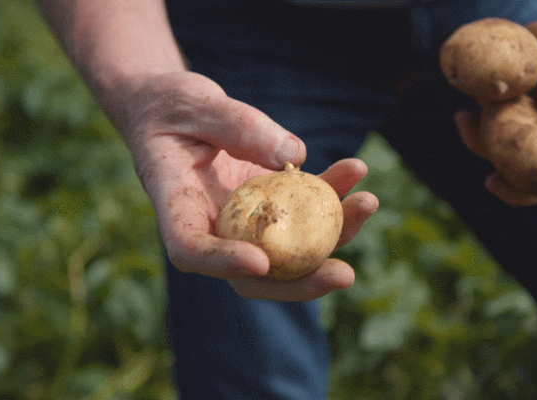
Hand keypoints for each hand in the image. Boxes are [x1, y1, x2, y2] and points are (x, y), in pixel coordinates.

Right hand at [118, 71, 377, 300]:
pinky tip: (356, 170)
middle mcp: (211, 225)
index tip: (261, 262)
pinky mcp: (269, 204)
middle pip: (252, 274)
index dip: (224, 263)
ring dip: (333, 236)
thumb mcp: (194, 104)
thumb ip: (237, 125)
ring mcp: (243, 221)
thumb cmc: (169, 105)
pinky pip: (304, 212)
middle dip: (301, 281)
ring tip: (367, 203)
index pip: (192, 249)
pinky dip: (333, 197)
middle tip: (343, 275)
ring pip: (288, 250)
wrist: (171, 109)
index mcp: (176, 206)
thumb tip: (294, 155)